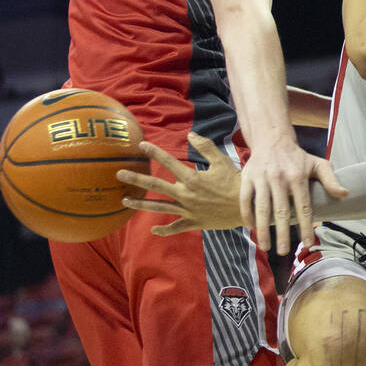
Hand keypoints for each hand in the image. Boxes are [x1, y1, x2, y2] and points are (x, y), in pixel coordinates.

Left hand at [117, 133, 245, 233]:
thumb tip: (191, 135)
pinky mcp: (194, 222)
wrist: (246, 207)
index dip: (154, 152)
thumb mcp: (222, 161)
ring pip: (159, 207)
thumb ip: (205, 147)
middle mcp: (186, 194)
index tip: (141, 145)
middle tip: (119, 174)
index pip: (169, 162)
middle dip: (136, 178)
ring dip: (140, 204)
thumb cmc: (235, 182)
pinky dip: (164, 230)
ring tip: (125, 201)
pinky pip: (175, 227)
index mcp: (192, 178)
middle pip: (156, 185)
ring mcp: (188, 210)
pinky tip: (153, 230)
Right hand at [239, 135, 347, 254]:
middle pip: (281, 211)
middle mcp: (280, 178)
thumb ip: (330, 180)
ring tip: (266, 246)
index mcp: (298, 177)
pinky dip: (247, 214)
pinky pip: (245, 199)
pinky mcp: (247, 177)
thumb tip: (344, 194)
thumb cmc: (297, 157)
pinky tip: (251, 227)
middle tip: (283, 252)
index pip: (304, 207)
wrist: (272, 138)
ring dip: (263, 229)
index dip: (306, 226)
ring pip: (262, 208)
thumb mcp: (317, 164)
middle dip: (282, 234)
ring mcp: (262, 178)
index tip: (307, 243)